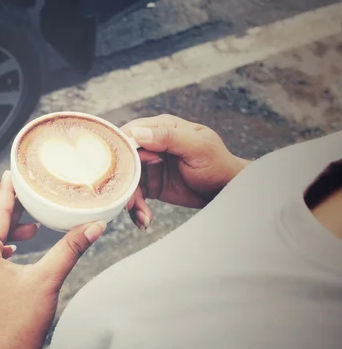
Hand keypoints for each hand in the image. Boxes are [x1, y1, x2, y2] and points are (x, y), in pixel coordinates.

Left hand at [0, 171, 105, 348]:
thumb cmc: (20, 324)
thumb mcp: (47, 280)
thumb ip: (69, 248)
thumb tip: (94, 226)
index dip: (7, 192)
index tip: (10, 174)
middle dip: (11, 214)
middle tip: (30, 199)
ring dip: (6, 234)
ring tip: (30, 229)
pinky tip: (13, 251)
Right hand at [121, 115, 249, 224]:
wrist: (226, 190)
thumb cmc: (217, 163)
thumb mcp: (197, 147)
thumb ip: (169, 138)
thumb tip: (138, 133)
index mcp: (162, 128)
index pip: (131, 132)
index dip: (123, 150)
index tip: (124, 169)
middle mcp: (152, 145)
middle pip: (125, 159)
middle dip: (124, 181)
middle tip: (129, 201)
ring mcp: (150, 165)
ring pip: (127, 180)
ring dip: (131, 200)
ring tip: (142, 217)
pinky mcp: (151, 184)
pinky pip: (135, 195)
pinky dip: (137, 208)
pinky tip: (145, 220)